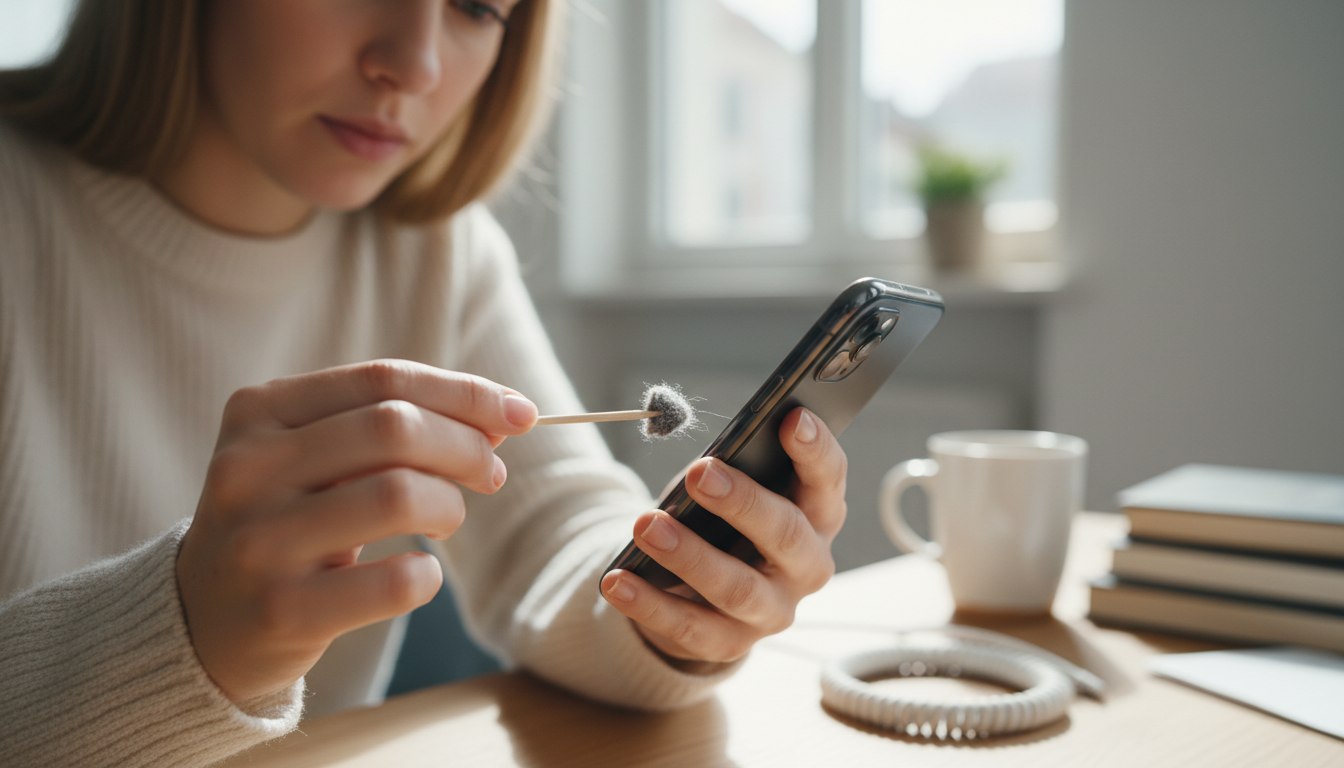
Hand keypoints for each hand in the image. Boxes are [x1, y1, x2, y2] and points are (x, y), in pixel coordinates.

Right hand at [176, 360, 536, 703]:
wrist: (204, 620)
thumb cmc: (288, 520)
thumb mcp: (315, 457)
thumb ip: (394, 426)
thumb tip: (503, 416)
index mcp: (259, 411)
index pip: (384, 379)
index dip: (465, 392)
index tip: (520, 414)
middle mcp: (248, 468)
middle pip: (395, 428)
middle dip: (466, 447)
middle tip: (490, 474)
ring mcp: (258, 540)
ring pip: (399, 496)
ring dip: (450, 507)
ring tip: (447, 520)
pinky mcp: (280, 610)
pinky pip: (391, 583)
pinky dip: (427, 576)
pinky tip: (421, 575)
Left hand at [600, 408, 844, 665]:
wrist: (707, 590)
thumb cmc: (726, 517)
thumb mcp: (737, 486)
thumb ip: (736, 470)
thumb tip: (706, 464)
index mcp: (818, 515)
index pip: (827, 480)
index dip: (815, 450)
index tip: (793, 417)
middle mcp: (808, 566)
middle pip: (786, 534)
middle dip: (743, 501)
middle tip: (699, 471)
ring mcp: (773, 611)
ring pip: (737, 588)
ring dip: (689, 555)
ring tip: (647, 525)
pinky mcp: (730, 643)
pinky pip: (690, 628)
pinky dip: (650, 605)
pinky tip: (617, 580)